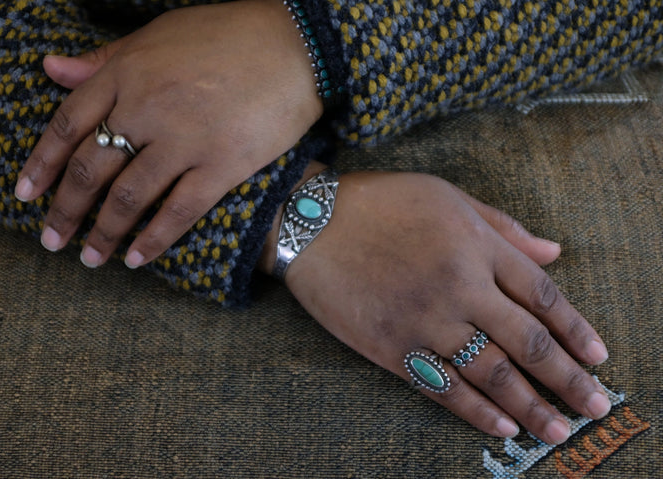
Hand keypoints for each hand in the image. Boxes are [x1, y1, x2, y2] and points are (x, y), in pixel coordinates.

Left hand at [15, 0, 322, 267]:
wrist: (295, 47)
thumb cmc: (227, 35)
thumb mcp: (157, 35)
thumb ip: (105, 59)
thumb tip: (51, 69)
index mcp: (127, 74)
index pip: (67, 125)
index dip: (41, 164)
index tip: (25, 195)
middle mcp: (147, 108)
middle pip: (90, 169)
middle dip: (65, 210)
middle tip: (50, 240)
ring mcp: (184, 139)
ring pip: (128, 197)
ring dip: (103, 233)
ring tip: (88, 258)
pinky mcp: (222, 165)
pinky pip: (179, 211)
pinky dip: (154, 239)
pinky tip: (136, 260)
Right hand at [260, 165, 609, 443]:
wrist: (311, 221)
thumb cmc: (380, 202)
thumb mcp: (447, 198)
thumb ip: (502, 227)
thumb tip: (555, 250)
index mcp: (477, 245)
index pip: (543, 296)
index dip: (577, 330)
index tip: (599, 358)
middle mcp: (460, 286)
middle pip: (528, 342)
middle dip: (568, 380)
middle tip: (595, 407)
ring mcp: (426, 320)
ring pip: (491, 373)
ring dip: (530, 407)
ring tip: (555, 431)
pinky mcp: (392, 346)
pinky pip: (442, 387)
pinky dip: (475, 411)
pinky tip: (501, 427)